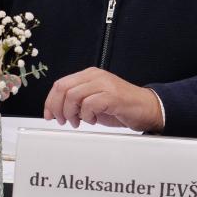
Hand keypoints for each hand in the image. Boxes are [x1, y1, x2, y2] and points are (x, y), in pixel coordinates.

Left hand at [43, 67, 163, 131]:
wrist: (147, 108)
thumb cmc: (120, 106)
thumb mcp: (93, 101)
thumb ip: (76, 101)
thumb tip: (56, 110)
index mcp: (89, 75)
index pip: (60, 84)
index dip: (50, 101)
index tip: (49, 114)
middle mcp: (95, 76)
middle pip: (63, 88)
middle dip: (58, 108)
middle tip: (62, 121)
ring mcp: (104, 84)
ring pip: (73, 96)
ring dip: (71, 113)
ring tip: (78, 122)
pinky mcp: (112, 95)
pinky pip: (89, 104)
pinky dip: (87, 116)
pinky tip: (93, 120)